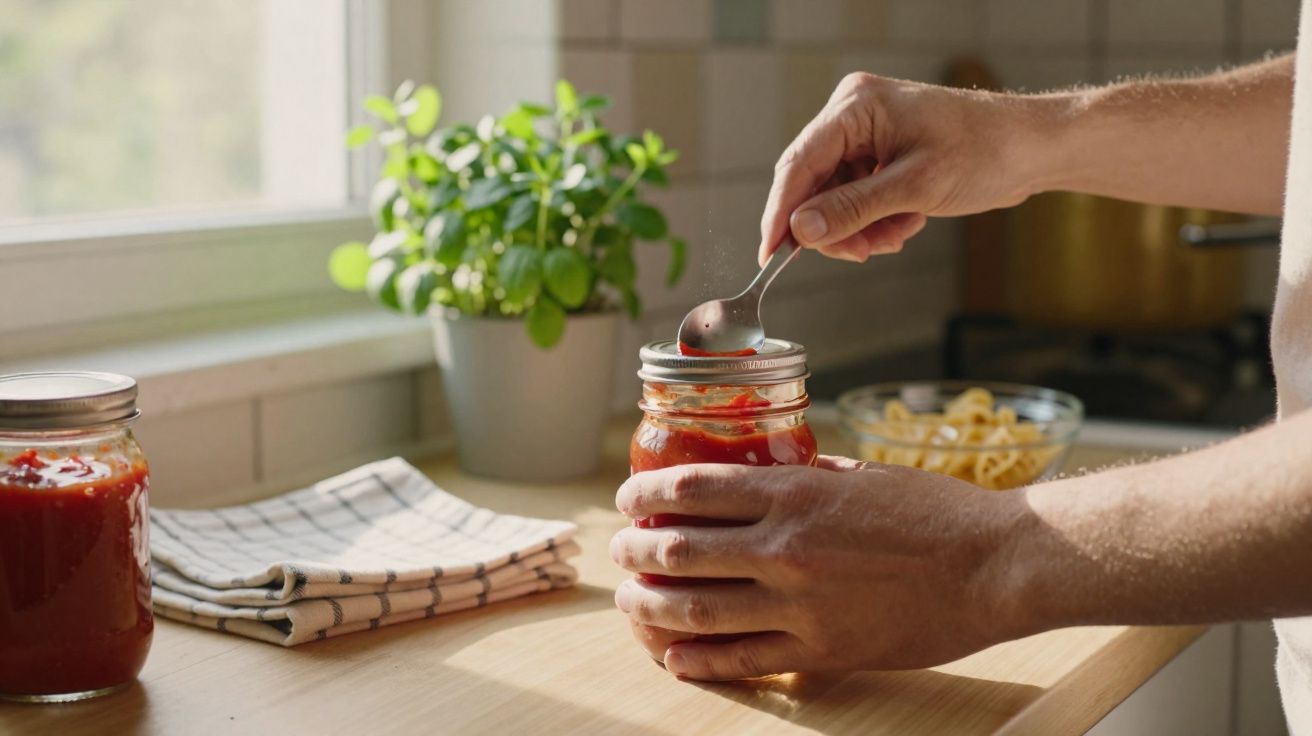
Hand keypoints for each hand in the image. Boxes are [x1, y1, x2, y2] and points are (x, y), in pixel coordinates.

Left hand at [610, 457, 1030, 680]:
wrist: (995, 566)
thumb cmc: (936, 512)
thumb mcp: (861, 475)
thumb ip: (806, 478)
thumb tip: (764, 476)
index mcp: (795, 492)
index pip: (693, 488)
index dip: (645, 492)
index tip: (627, 497)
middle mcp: (786, 547)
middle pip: (680, 549)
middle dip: (636, 550)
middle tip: (621, 549)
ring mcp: (800, 604)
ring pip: (697, 610)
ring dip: (651, 606)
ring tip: (631, 602)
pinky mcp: (821, 651)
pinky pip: (743, 660)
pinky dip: (700, 660)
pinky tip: (674, 657)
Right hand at [760, 73, 1045, 263]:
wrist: (1032, 148)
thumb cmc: (985, 152)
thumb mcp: (915, 187)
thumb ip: (853, 209)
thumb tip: (801, 230)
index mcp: (855, 106)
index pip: (799, 164)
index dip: (781, 214)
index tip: (771, 256)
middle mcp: (853, 115)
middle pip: (813, 184)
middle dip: (834, 226)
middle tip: (861, 252)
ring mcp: (866, 135)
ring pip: (834, 198)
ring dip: (859, 228)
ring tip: (895, 237)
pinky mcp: (880, 154)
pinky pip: (856, 198)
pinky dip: (874, 221)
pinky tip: (904, 225)